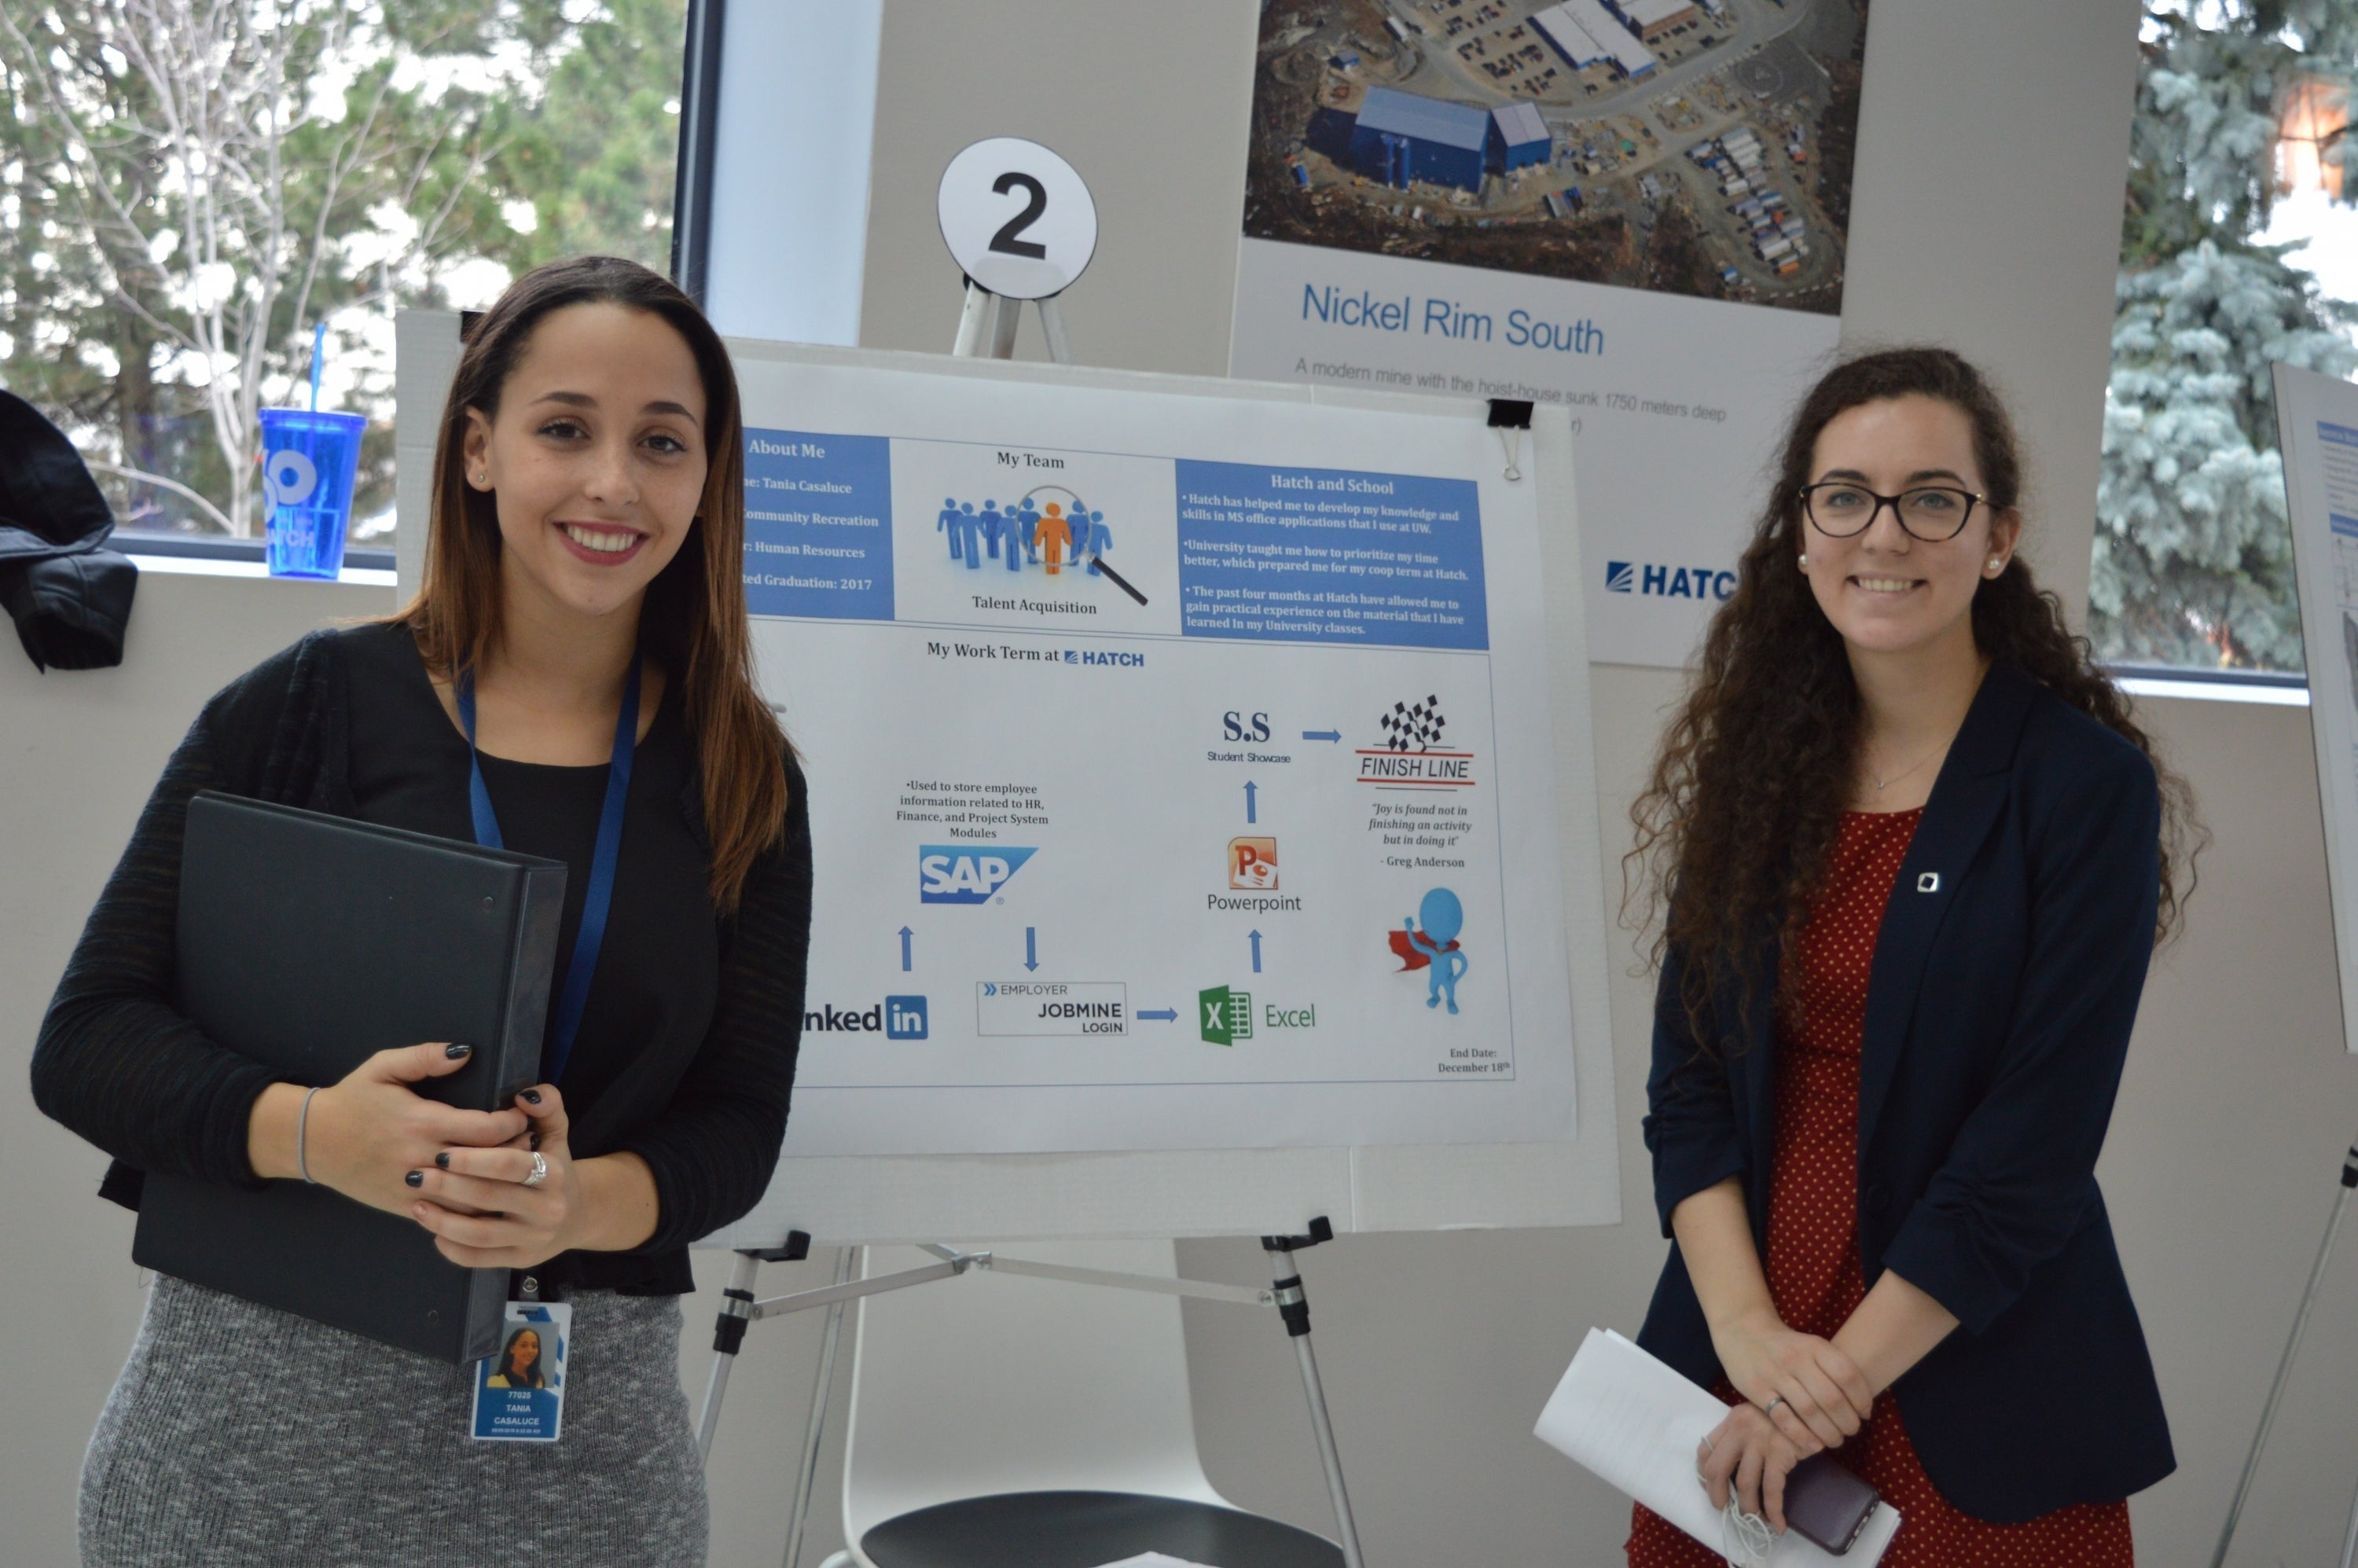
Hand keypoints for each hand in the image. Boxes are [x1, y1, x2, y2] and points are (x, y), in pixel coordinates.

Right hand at [294, 1043, 529, 1216]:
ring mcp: (415, 1186)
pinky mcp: (407, 1206)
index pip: (486, 1129)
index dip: (513, 1124)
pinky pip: (449, 1216)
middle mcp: (423, 1158)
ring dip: (499, 1187)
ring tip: (515, 1173)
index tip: (522, 1116)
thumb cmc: (352, 1100)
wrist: (311, 1141)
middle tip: (529, 1144)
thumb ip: (425, 1057)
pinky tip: (488, 1198)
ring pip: (473, 1198)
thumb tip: (465, 1052)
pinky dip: (472, 1210)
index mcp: (423, 1122)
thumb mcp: (383, 1067)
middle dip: (515, 1154)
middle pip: (487, 1165)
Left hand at [407, 1083, 581, 1269]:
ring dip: (443, 1221)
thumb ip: (545, 1107)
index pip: (510, 1165)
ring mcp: (534, 1238)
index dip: (474, 1159)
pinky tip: (434, 1232)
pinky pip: (480, 1258)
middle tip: (416, 1175)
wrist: (576, 1216)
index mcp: (554, 1173)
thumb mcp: (555, 1133)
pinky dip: (453, 1248)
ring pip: (481, 1234)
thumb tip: (524, 1095)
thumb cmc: (554, 1166)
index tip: (442, 1153)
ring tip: (417, 1204)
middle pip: (490, 1198)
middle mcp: (547, 1208)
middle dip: (449, 1186)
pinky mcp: (520, 1260)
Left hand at [1696, 1403, 1803, 1534]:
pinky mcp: (1781, 1453)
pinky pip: (1772, 1490)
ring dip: (1748, 1508)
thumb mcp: (1757, 1416)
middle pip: (1716, 1469)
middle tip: (1725, 1510)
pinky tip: (1778, 1524)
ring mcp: (1760, 1441)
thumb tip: (1730, 1469)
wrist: (1815, 1406)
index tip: (1710, 1489)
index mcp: (1732, 1419)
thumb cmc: (1788, 1415)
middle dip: (1717, 1496)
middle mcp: (1741, 1429)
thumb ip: (1742, 1434)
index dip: (1703, 1474)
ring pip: (1744, 1484)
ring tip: (1754, 1520)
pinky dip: (1773, 1511)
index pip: (1705, 1449)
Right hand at [1711, 1306, 1875, 1453]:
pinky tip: (1814, 1445)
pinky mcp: (1756, 1389)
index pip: (1848, 1375)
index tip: (1865, 1414)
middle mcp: (1796, 1359)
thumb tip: (1862, 1406)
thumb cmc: (1786, 1345)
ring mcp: (1774, 1374)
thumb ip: (1834, 1369)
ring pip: (1809, 1411)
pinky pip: (1784, 1418)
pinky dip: (1802, 1436)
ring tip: (1836, 1440)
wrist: (1743, 1331)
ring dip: (1828, 1432)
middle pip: (1831, 1397)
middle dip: (1848, 1421)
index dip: (1862, 1399)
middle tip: (1852, 1431)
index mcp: (1814, 1346)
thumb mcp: (1811, 1345)